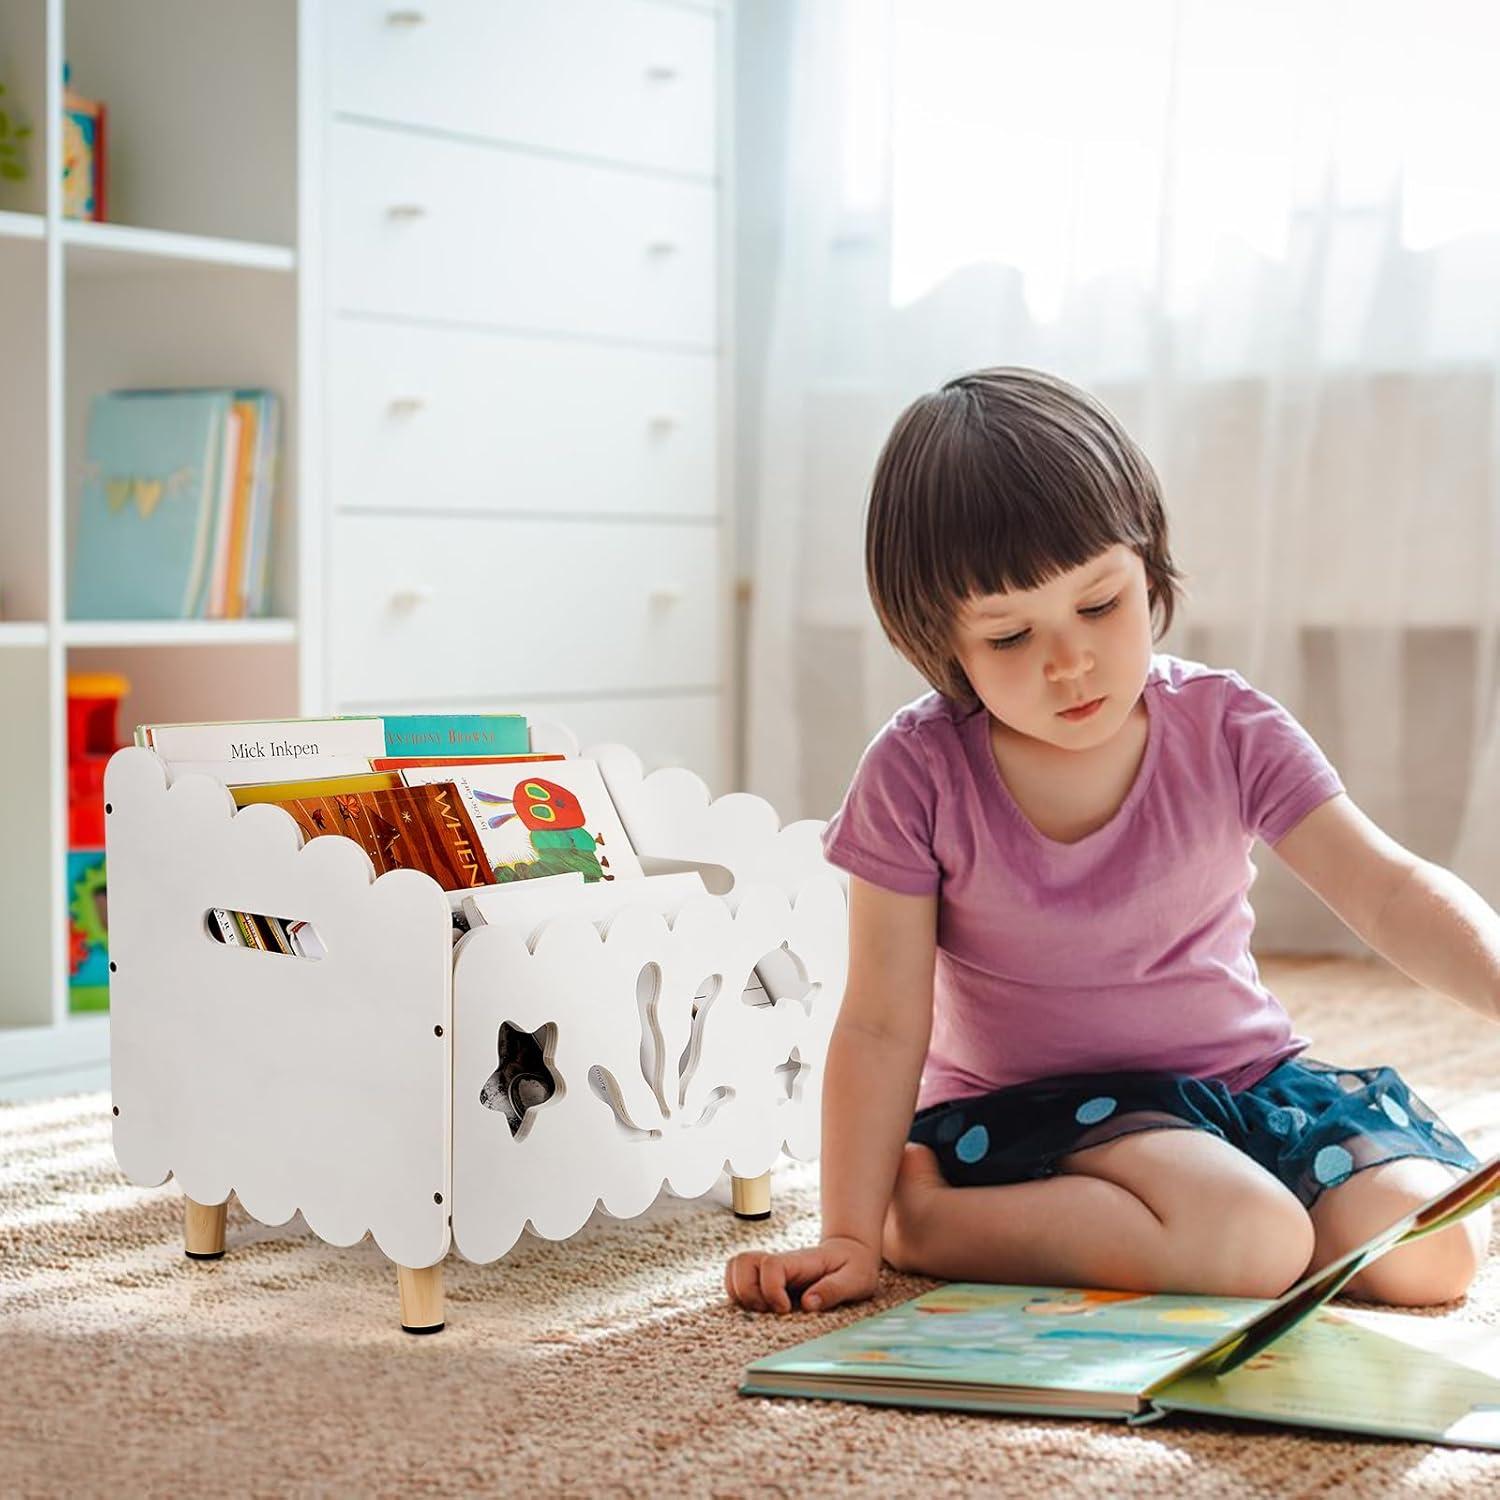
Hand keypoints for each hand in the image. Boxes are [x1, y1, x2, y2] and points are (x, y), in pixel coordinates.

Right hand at [724, 1236, 880, 1313]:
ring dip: (740, 1292)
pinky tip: (761, 1308)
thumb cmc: (853, 1266)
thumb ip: (834, 1290)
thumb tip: (808, 1304)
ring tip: (763, 1309)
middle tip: (769, 1310)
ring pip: (735, 1267)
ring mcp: (770, 1269)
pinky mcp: (766, 1277)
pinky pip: (738, 1278)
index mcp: (800, 1261)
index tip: (786, 1309)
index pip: (771, 1265)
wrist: (851, 1251)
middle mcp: (780, 1262)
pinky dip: (740, 1294)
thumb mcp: (856, 1279)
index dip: (771, 1289)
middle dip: (747, 1292)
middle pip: (742, 1262)